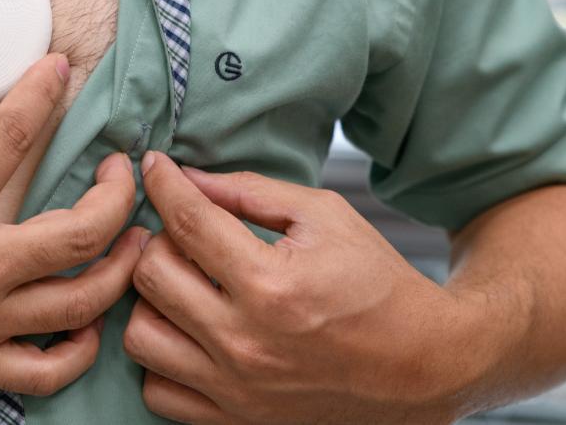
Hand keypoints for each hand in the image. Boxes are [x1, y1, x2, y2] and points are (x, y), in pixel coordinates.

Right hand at [0, 34, 147, 416]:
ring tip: (137, 242)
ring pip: (82, 304)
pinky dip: (80, 351)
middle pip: (81, 233)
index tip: (60, 71)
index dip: (42, 95)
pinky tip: (88, 325)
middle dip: (119, 196)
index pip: (12, 139)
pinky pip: (47, 371)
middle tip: (123, 171)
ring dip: (121, 270)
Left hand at [124, 151, 468, 423]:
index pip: (187, 221)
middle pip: (151, 275)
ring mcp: (237, 389)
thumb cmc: (377, 285)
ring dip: (151, 300)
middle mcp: (246, 343)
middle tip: (179, 230)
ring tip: (182, 282)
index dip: (162, 183)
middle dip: (157, 239)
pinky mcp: (236, 420)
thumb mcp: (324, 216)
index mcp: (272, 285)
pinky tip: (188, 330)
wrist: (424, 365)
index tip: (154, 166)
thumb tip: (187, 177)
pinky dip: (162, 358)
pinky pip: (158, 390)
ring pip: (141, 335)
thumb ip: (249, 191)